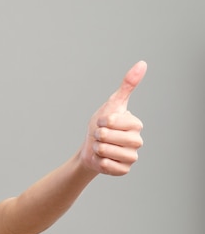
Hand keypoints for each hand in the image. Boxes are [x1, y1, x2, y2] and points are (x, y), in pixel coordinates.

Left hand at [80, 61, 146, 175]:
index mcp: (135, 124)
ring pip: (108, 152)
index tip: (102, 122)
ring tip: (100, 147)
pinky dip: (100, 162)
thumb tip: (142, 64)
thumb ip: (128, 85)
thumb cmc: (101, 124)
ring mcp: (132, 156)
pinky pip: (108, 166)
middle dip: (97, 135)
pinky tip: (103, 159)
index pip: (112, 121)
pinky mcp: (124, 170)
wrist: (91, 148)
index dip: (101, 121)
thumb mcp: (112, 103)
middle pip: (108, 137)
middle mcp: (137, 140)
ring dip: (98, 149)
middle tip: (100, 136)